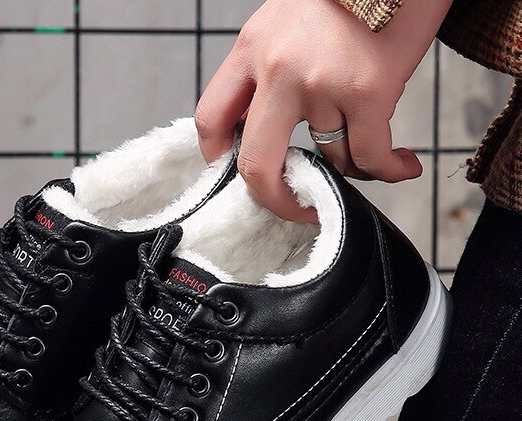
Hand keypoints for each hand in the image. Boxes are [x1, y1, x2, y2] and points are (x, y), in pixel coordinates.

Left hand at [195, 0, 452, 221]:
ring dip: (351, 168)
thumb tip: (264, 129)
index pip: (210, 120)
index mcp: (251, 48)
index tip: (239, 175)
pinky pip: (370, 157)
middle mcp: (278, 68)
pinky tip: (402, 166)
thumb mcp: (285, 19)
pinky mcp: (368, 90)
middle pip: (256, 164)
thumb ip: (267, 69)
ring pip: (328, 160)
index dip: (220, 160)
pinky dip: (389, 170)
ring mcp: (321, 82)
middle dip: (276, 201)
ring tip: (374, 156)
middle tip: (298, 207)